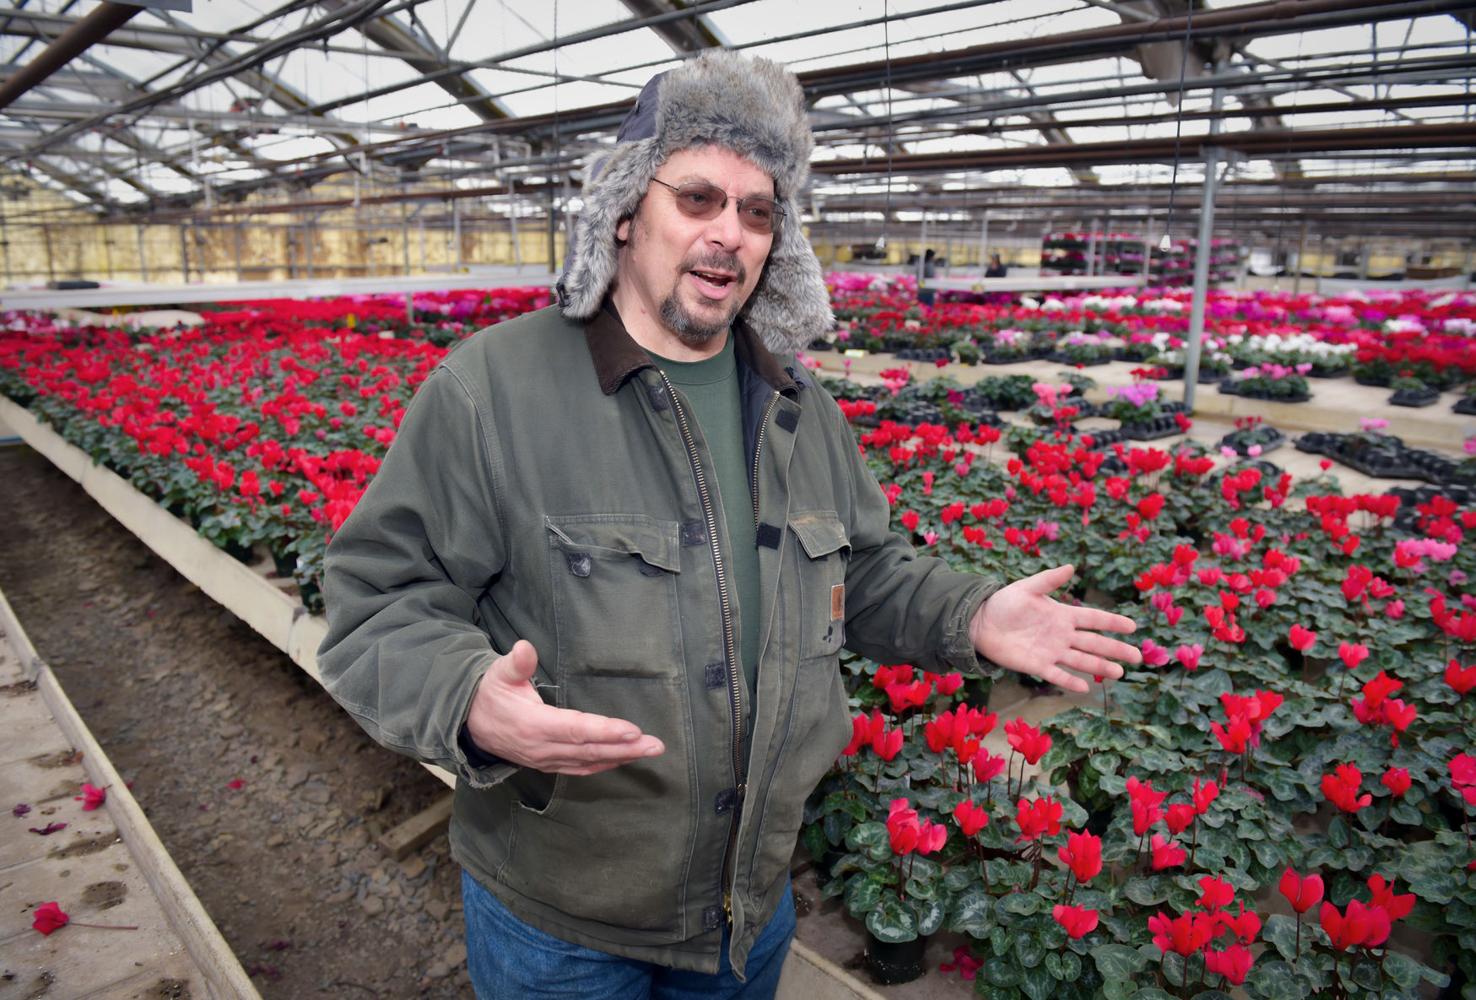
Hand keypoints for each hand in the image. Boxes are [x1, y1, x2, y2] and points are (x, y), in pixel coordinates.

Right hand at [464, 640, 664, 774]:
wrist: (469, 725)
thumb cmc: (490, 694)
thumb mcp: (499, 674)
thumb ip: (516, 663)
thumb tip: (525, 648)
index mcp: (533, 725)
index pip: (575, 730)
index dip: (605, 731)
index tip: (633, 730)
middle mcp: (542, 748)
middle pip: (589, 750)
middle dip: (625, 748)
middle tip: (656, 744)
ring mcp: (545, 760)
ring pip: (589, 761)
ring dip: (621, 758)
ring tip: (650, 751)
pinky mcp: (548, 765)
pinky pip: (580, 769)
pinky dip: (604, 765)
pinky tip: (623, 759)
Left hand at [969, 564, 1140, 693]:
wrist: (981, 622)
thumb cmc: (1005, 603)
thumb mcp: (1027, 587)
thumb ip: (1049, 579)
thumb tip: (1071, 566)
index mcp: (1063, 615)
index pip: (1093, 619)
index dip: (1112, 622)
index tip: (1132, 626)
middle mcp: (1062, 635)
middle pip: (1094, 643)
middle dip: (1115, 650)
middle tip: (1137, 656)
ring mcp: (1051, 651)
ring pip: (1081, 660)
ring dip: (1100, 667)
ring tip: (1119, 673)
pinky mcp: (1037, 665)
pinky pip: (1057, 675)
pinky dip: (1070, 681)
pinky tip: (1085, 688)